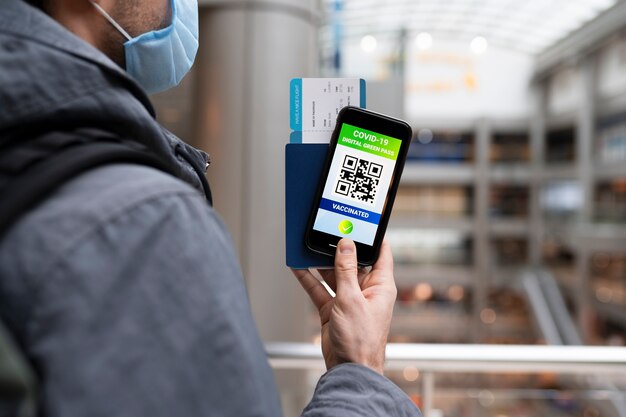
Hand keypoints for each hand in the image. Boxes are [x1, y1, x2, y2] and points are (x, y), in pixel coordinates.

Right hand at [291, 238, 396, 374]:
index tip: (361, 223)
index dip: (372, 237)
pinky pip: (320, 289)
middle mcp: (366, 291)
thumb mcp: (351, 299)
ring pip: (333, 274)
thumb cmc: (361, 340)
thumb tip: (346, 244)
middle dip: (338, 248)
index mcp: (380, 286)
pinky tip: (298, 267)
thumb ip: (346, 270)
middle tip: (326, 231)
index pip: (380, 254)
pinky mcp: (333, 309)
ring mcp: (348, 300)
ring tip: (307, 246)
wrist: (349, 370)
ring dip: (320, 263)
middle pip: (352, 262)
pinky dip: (309, 279)